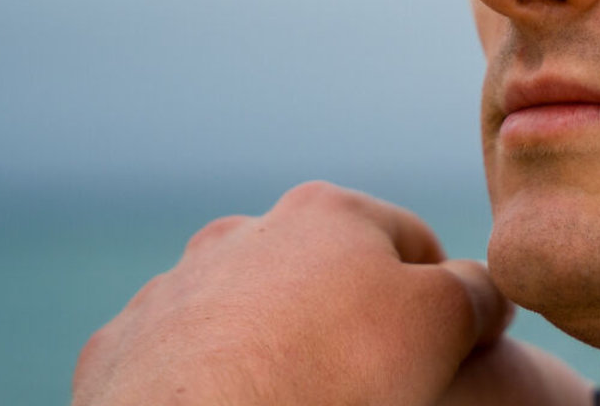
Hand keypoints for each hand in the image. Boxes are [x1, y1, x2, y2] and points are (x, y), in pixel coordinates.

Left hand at [74, 181, 512, 405]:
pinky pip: (183, 361)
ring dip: (275, 348)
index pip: (411, 243)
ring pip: (246, 316)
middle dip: (349, 321)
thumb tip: (479, 291)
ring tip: (298, 398)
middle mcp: (241, 235)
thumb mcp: (445, 320)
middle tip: (372, 382)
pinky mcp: (121, 351)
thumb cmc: (334, 372)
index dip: (441, 299)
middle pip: (321, 276)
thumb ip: (475, 289)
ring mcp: (172, 291)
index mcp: (325, 213)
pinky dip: (211, 383)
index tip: (448, 348)